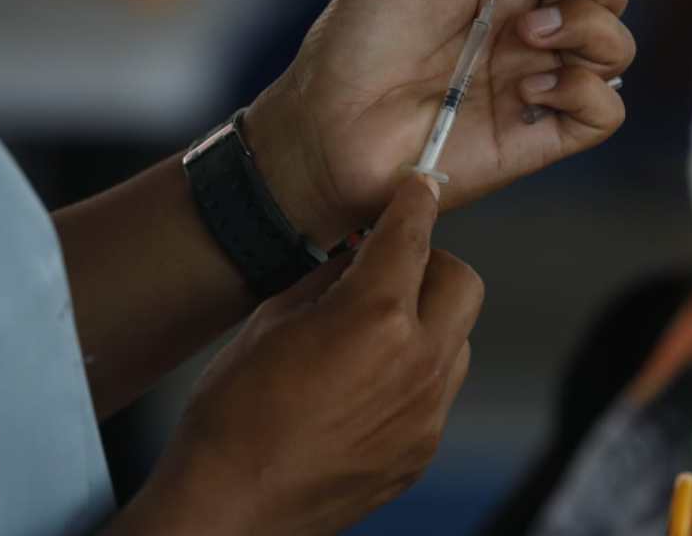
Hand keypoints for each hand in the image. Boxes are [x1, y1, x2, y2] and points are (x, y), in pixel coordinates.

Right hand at [108, 175, 483, 535]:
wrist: (228, 507)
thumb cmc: (233, 412)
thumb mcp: (272, 321)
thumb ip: (329, 279)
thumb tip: (357, 254)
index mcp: (376, 319)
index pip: (414, 236)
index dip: (418, 201)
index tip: (421, 187)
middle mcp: (417, 363)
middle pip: (463, 283)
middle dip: (432, 264)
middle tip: (387, 269)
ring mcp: (427, 414)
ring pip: (457, 339)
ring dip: (428, 321)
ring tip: (372, 334)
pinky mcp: (423, 449)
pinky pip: (439, 390)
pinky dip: (416, 372)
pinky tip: (367, 384)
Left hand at [244, 0, 632, 244]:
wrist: (326, 123)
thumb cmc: (356, 47)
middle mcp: (529, 32)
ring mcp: (538, 83)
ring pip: (615, 48)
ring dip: (586, 24)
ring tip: (526, 31)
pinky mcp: (538, 135)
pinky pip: (604, 112)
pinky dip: (583, 90)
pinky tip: (528, 86)